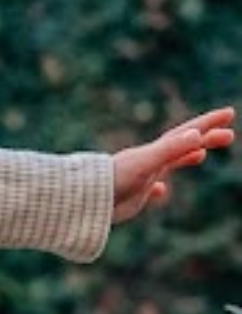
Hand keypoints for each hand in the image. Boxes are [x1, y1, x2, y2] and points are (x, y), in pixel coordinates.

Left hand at [111, 106, 234, 222]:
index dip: (208, 123)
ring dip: (187, 157)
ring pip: (169, 164)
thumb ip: (170, 150)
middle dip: (206, 139)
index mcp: (156, 151)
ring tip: (202, 154)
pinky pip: (151, 189)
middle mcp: (150, 161)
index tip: (229, 113)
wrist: (86, 200)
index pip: (188, 133)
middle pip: (184, 146)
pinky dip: (160, 189)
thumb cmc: (115, 179)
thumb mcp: (146, 163)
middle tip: (231, 135)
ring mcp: (143, 177)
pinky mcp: (134, 196)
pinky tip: (162, 191)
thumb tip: (196, 136)